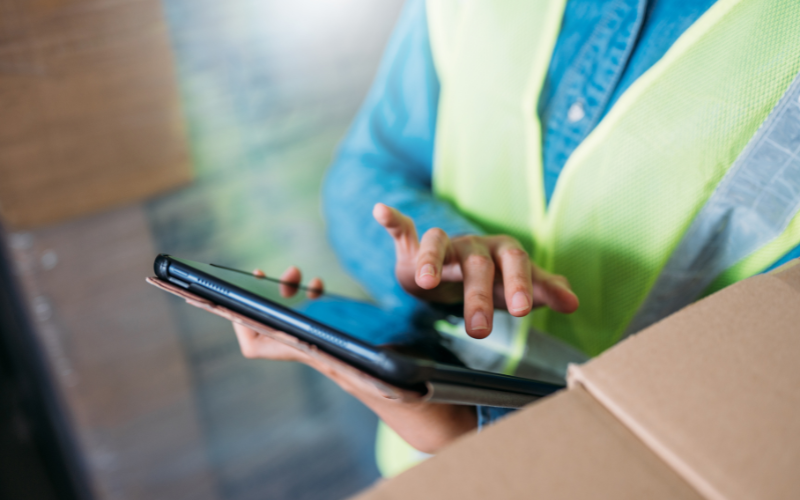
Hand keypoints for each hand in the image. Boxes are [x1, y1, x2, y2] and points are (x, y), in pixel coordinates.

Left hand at [231, 264, 475, 452]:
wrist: (419, 400)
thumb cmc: (404, 383)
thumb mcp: (385, 359)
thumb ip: (361, 351)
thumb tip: (340, 333)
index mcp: (316, 355)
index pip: (259, 344)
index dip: (241, 319)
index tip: (243, 289)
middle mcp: (312, 352)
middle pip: (265, 326)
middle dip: (266, 295)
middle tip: (285, 274)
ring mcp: (320, 347)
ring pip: (286, 320)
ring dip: (287, 295)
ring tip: (302, 276)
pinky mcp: (332, 343)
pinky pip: (307, 320)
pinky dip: (308, 301)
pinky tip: (319, 288)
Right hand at [373, 203, 578, 337]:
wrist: (451, 276)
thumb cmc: (488, 281)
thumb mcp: (515, 288)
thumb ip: (543, 291)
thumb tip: (574, 302)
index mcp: (503, 254)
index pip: (516, 265)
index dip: (519, 284)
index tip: (522, 311)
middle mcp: (474, 246)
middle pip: (478, 264)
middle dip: (479, 296)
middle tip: (479, 330)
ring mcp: (444, 244)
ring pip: (438, 245)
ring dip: (432, 260)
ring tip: (427, 279)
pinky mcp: (414, 244)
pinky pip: (403, 228)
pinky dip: (393, 219)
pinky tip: (381, 211)